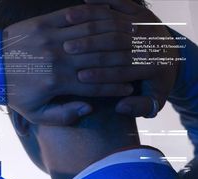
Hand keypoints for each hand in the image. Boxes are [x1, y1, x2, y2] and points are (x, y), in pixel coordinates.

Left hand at [3, 6, 132, 124]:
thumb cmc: (15, 92)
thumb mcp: (36, 114)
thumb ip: (64, 115)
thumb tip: (89, 108)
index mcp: (56, 83)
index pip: (94, 86)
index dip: (114, 88)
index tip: (128, 88)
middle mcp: (57, 60)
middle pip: (97, 60)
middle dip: (119, 64)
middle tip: (134, 65)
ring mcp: (50, 38)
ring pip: (89, 37)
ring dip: (109, 40)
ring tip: (125, 44)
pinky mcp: (43, 23)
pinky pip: (72, 18)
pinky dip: (90, 19)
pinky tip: (104, 21)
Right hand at [63, 0, 179, 117]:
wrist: (172, 57)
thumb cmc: (158, 81)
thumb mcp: (155, 101)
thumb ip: (140, 107)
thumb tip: (121, 107)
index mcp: (154, 67)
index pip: (121, 71)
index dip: (100, 75)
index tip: (80, 76)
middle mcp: (151, 43)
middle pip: (115, 43)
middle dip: (89, 46)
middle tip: (67, 48)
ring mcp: (146, 24)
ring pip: (114, 21)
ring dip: (90, 22)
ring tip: (69, 24)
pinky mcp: (142, 12)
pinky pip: (120, 2)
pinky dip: (103, 1)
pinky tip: (85, 2)